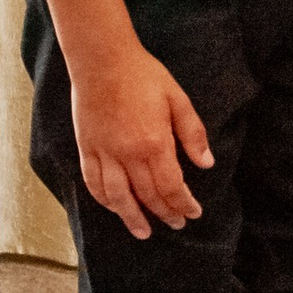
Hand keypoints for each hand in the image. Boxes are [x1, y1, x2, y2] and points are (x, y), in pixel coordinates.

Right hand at [67, 30, 212, 237]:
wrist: (103, 59)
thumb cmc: (144, 75)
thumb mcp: (177, 99)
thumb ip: (192, 134)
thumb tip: (206, 163)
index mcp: (154, 143)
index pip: (172, 186)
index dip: (184, 204)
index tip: (193, 214)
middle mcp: (128, 154)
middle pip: (148, 195)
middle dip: (164, 213)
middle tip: (176, 224)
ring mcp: (104, 153)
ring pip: (118, 197)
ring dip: (132, 218)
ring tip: (143, 232)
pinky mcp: (86, 148)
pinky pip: (93, 182)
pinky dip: (104, 200)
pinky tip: (114, 208)